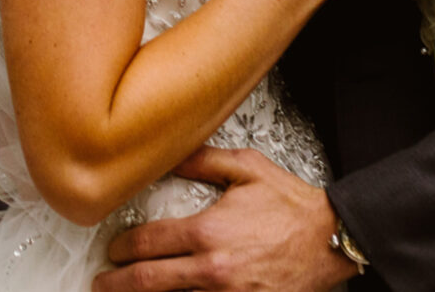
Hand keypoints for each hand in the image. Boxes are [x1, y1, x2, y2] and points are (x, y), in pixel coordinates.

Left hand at [95, 148, 351, 291]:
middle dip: (118, 283)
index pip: (147, 244)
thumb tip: (169, 155)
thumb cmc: (292, 206)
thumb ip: (202, 161)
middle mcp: (212, 269)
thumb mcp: (247, 169)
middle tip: (102, 283)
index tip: (114, 250)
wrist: (332, 239)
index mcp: (207, 232)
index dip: (122, 250)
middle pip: (147, 282)